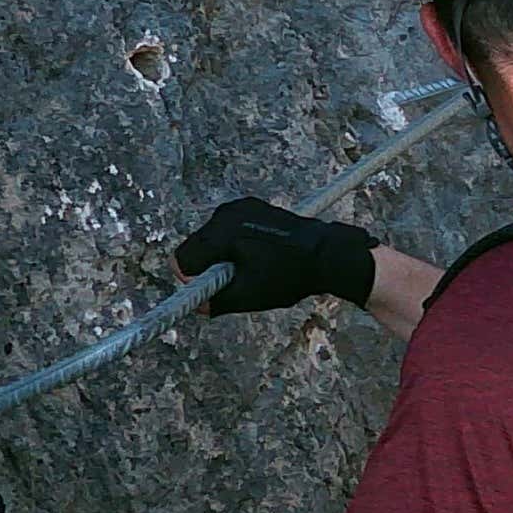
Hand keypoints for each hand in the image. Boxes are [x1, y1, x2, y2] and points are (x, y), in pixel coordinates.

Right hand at [173, 198, 378, 314]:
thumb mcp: (249, 296)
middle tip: (237, 279)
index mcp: (221, 233)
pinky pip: (228, 229)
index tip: (214, 287)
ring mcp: (241, 206)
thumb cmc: (291, 274)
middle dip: (208, 266)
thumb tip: (198, 305)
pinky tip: (259, 254)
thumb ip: (215, 301)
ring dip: (222, 255)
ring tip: (253, 267)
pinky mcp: (253, 206)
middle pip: (196, 245)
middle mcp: (226, 213)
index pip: (183, 258)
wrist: (328, 254)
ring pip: (211, 237)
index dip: (194, 279)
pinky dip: (235, 244)